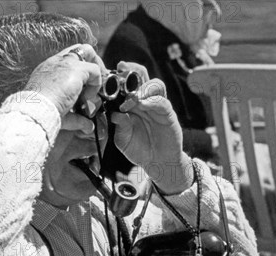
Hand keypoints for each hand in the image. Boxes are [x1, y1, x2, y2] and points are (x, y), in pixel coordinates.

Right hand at [25, 44, 105, 116]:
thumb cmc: (42, 114)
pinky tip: (89, 97)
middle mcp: (56, 62)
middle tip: (97, 82)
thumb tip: (89, 128)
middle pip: (79, 49)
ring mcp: (65, 63)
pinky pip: (94, 71)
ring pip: (88, 52)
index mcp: (47, 70)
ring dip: (96, 70)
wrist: (35, 110)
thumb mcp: (60, 113)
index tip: (86, 87)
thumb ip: (75, 118)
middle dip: (92, 62)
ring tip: (96, 89)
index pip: (67, 60)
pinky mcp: (76, 69)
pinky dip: (96, 84)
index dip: (80, 71)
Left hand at [111, 74, 192, 193]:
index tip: (107, 74)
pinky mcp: (168, 114)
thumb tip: (115, 114)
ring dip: (142, 87)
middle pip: (140, 76)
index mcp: (131, 105)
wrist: (157, 163)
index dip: (118, 77)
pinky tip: (143, 105)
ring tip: (131, 98)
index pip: (125, 84)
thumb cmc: (139, 150)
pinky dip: (152, 100)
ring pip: (154, 84)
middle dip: (131, 72)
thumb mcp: (123, 140)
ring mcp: (157, 106)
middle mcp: (144, 101)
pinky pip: (162, 101)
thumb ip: (119, 127)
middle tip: (121, 73)